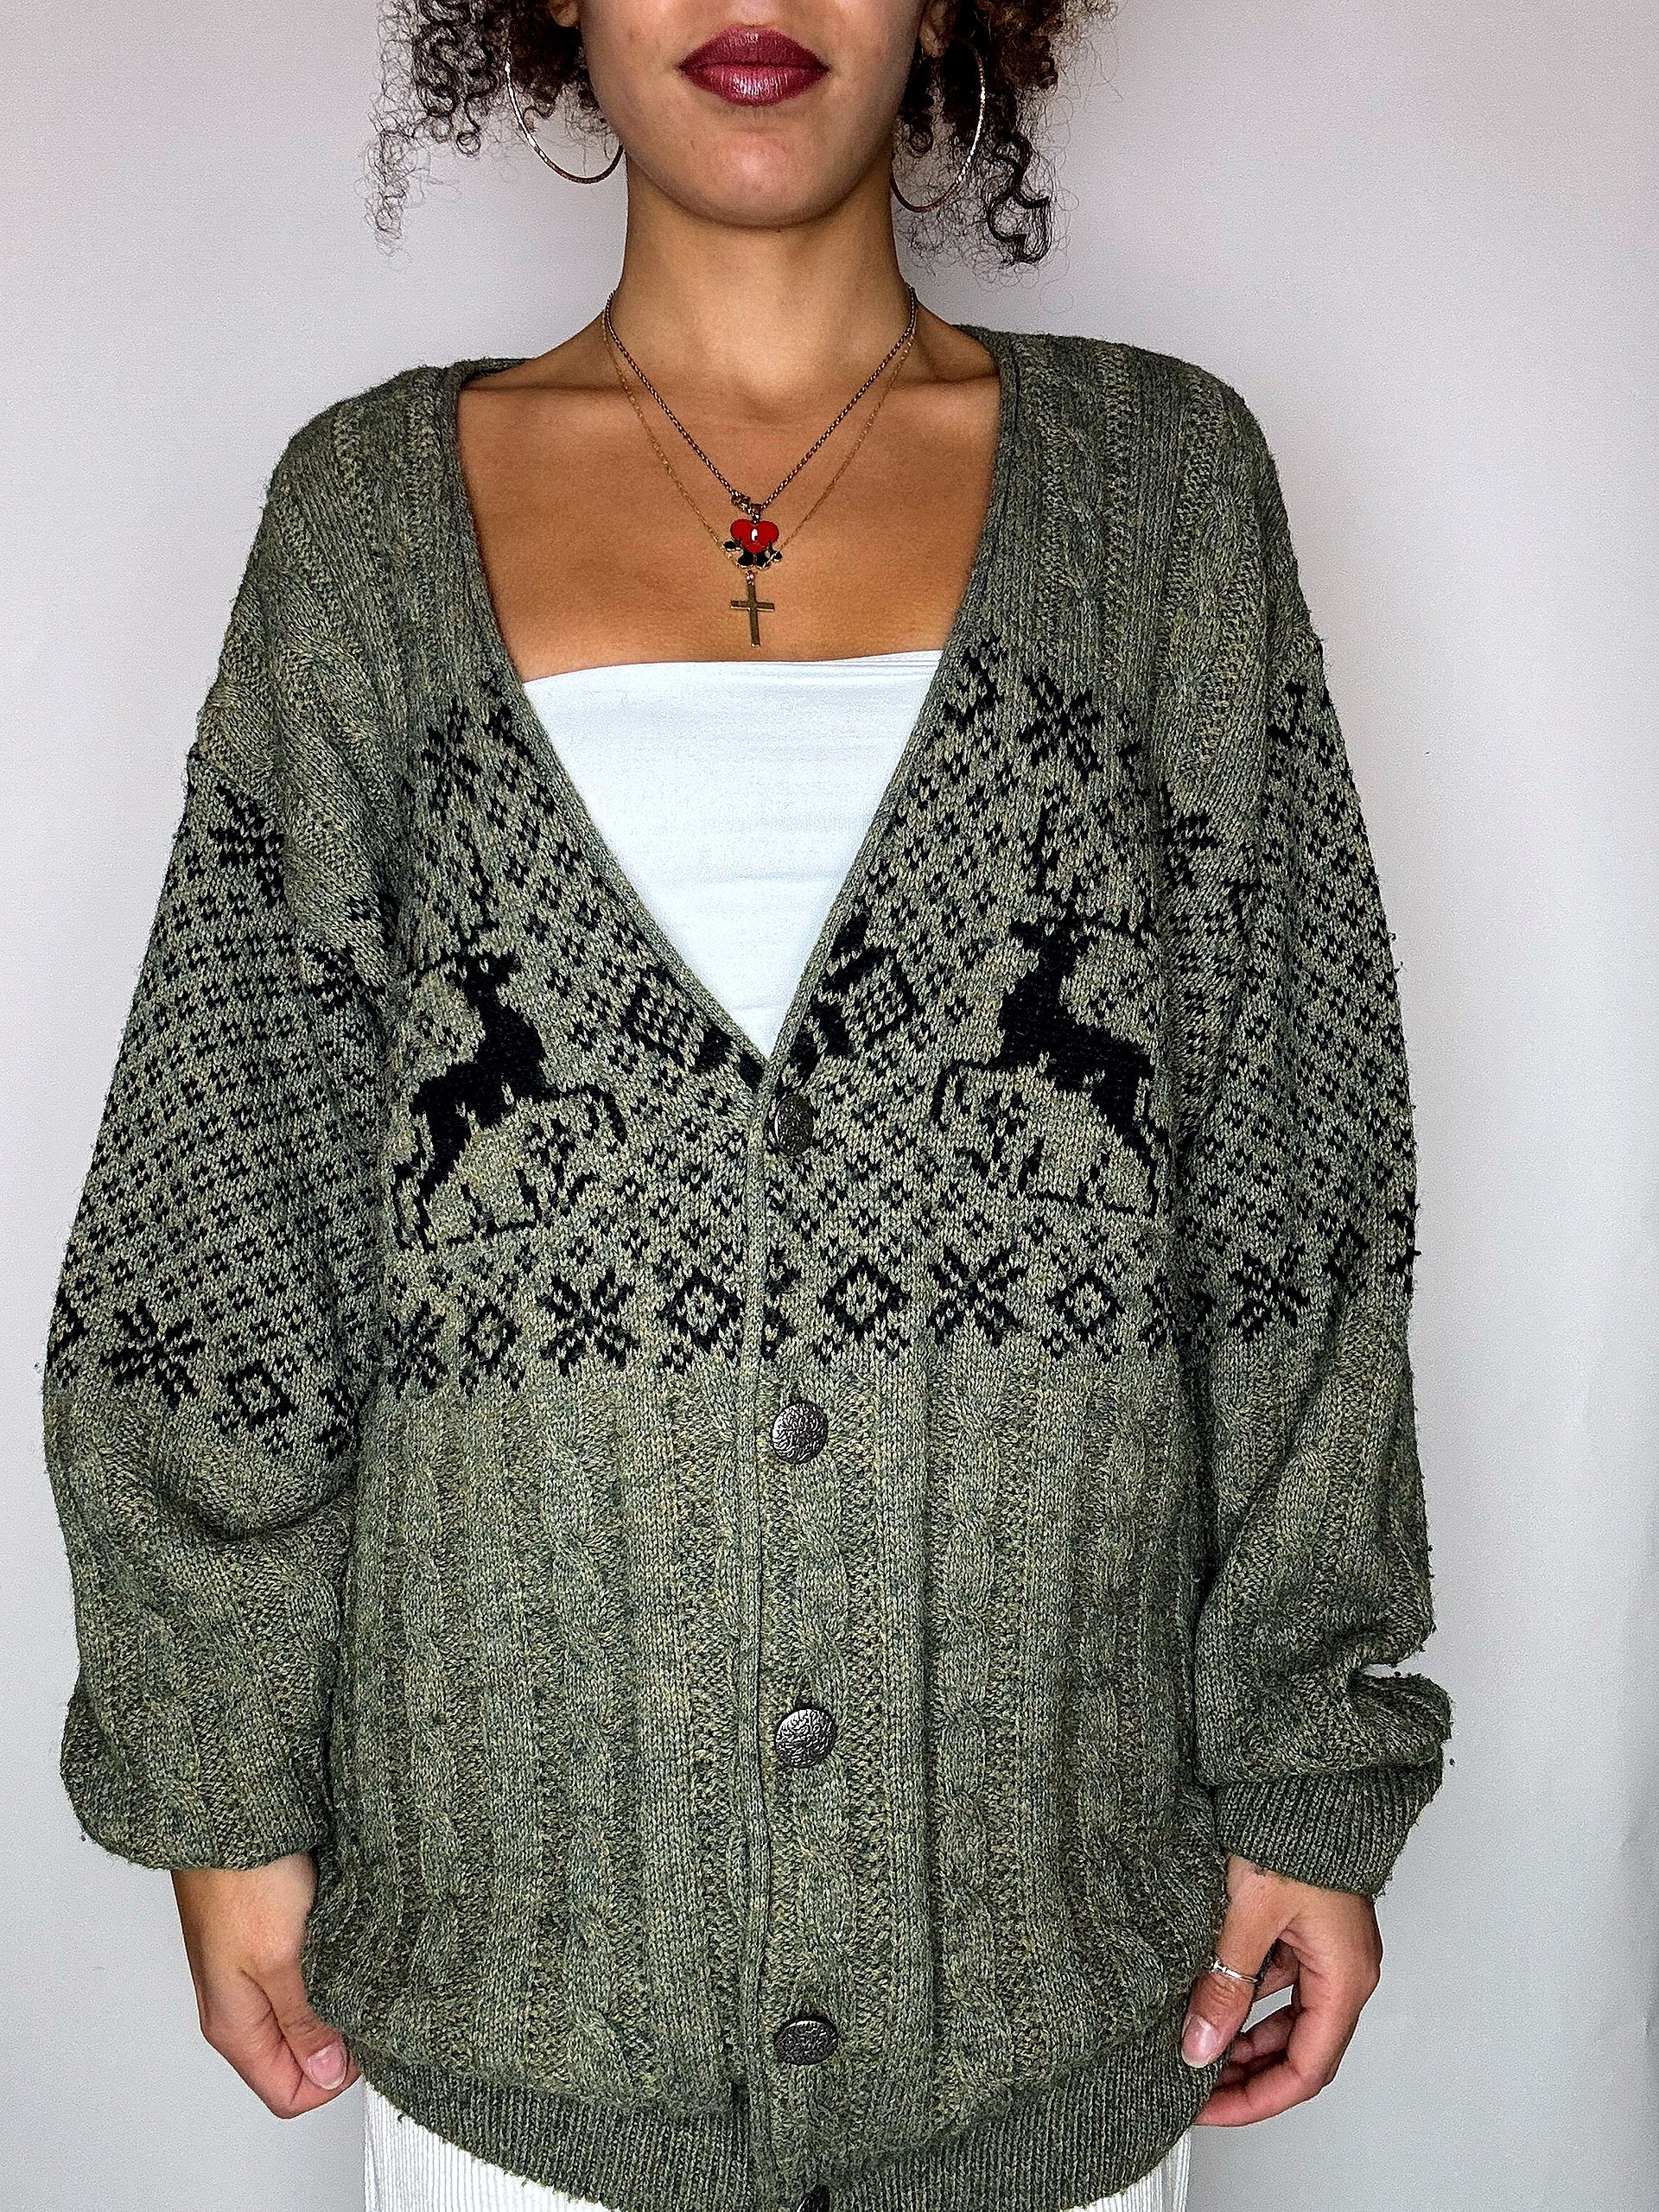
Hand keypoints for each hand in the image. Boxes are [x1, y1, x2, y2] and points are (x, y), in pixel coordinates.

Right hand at [171, 1852, 357, 2116]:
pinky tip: (344, 1937)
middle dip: (338, 2038)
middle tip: (365, 1995)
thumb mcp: (280, 1958)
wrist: (228, 1809)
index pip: (288, 2094)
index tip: (363, 2038)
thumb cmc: (242, 1877)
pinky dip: (332, 1963)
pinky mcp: (269, 1938)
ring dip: (336, 1996)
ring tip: (353, 1960)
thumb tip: (326, 2074)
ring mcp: (253, 1972)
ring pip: (308, 2014)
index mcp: (234, 2026)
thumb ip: (303, 2021)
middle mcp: (240, 2006)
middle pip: (299, 2058)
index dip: (333, 2078)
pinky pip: (307, 1975)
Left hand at [1180, 1852, 1381, 2124]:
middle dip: (1248, 2077)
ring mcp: (1326, 1950)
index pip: (1306, 2070)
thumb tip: (1200, 2046)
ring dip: (1244, 2037)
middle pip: (1300, 2051)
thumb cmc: (1294, 1834)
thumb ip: (1226, 1983)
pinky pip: (1277, 1981)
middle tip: (1196, 2089)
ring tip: (1195, 2047)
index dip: (1257, 2100)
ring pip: (1286, 2017)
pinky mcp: (1306, 1928)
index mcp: (1344, 1978)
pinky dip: (1245, 1998)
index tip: (1211, 2110)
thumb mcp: (1250, 1914)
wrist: (1308, 1778)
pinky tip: (1208, 1998)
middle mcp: (1343, 1971)